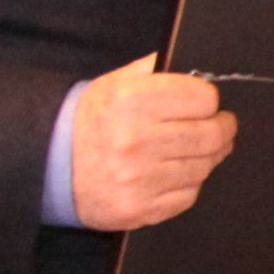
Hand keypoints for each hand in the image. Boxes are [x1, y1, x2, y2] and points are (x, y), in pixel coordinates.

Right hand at [64, 59, 236, 231]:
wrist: (51, 165)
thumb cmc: (92, 120)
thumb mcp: (116, 82)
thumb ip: (156, 69)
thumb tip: (197, 64)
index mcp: (130, 101)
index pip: (204, 98)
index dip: (208, 99)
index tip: (206, 103)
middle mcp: (134, 140)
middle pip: (211, 134)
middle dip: (222, 128)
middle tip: (220, 125)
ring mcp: (137, 179)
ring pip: (204, 166)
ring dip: (207, 157)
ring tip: (194, 149)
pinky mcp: (139, 208)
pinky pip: (189, 195)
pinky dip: (188, 184)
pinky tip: (173, 172)